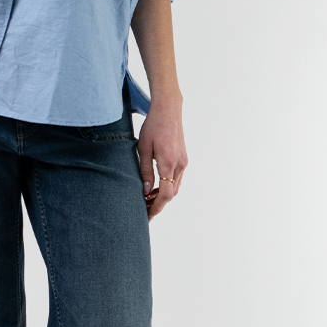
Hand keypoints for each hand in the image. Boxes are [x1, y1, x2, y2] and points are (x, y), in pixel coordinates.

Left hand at [137, 100, 186, 220]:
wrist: (169, 110)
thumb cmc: (153, 127)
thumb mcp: (143, 148)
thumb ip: (145, 171)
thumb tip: (146, 192)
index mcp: (168, 163)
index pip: (165, 195)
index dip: (156, 208)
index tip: (147, 217)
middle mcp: (179, 165)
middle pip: (171, 194)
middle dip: (158, 205)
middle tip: (143, 212)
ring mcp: (184, 162)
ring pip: (175, 188)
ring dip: (163, 196)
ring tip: (147, 201)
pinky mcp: (183, 159)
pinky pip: (177, 179)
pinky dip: (168, 187)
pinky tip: (156, 187)